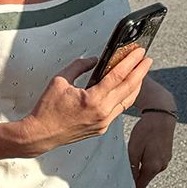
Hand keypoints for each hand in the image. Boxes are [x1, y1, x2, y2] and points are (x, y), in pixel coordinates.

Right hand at [17, 46, 150, 156]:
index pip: (118, 76)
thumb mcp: (60, 81)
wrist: (39, 134)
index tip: (139, 53)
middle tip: (147, 59)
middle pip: (129, 88)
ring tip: (140, 72)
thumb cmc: (47, 110)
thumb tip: (94, 60)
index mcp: (92, 100)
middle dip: (141, 71)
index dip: (131, 62)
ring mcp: (103, 122)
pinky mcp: (101, 128)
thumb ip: (79, 66)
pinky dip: (125, 97)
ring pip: (127, 101)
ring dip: (136, 85)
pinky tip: (126, 89)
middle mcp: (101, 112)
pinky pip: (119, 110)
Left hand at [128, 111, 175, 187]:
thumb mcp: (134, 150)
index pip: (140, 186)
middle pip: (144, 178)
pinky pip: (154, 163)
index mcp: (152, 167)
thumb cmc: (147, 131)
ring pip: (149, 170)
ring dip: (140, 168)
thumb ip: (131, 167)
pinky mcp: (166, 154)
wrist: (161, 116)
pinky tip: (141, 152)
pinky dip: (146, 161)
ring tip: (131, 158)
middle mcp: (161, 166)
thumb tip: (129, 181)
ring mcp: (165, 160)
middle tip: (120, 173)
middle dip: (134, 178)